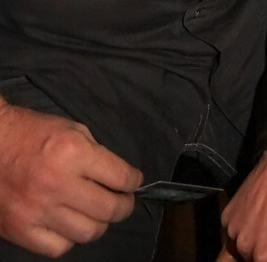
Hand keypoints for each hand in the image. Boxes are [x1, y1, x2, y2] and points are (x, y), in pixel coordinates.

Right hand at [0, 99, 142, 256]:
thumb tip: (118, 177)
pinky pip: (58, 248)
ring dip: (100, 224)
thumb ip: (95, 153)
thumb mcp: (71, 128)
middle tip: (124, 202)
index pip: (120, 177)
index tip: (135, 182)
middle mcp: (58, 184)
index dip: (134, 181)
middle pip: (108, 209)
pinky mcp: (21, 230)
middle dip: (124, 206)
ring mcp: (38, 211)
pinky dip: (70, 238)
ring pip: (87, 233)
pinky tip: (70, 224)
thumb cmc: (32, 132)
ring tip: (98, 214)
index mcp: (73, 152)